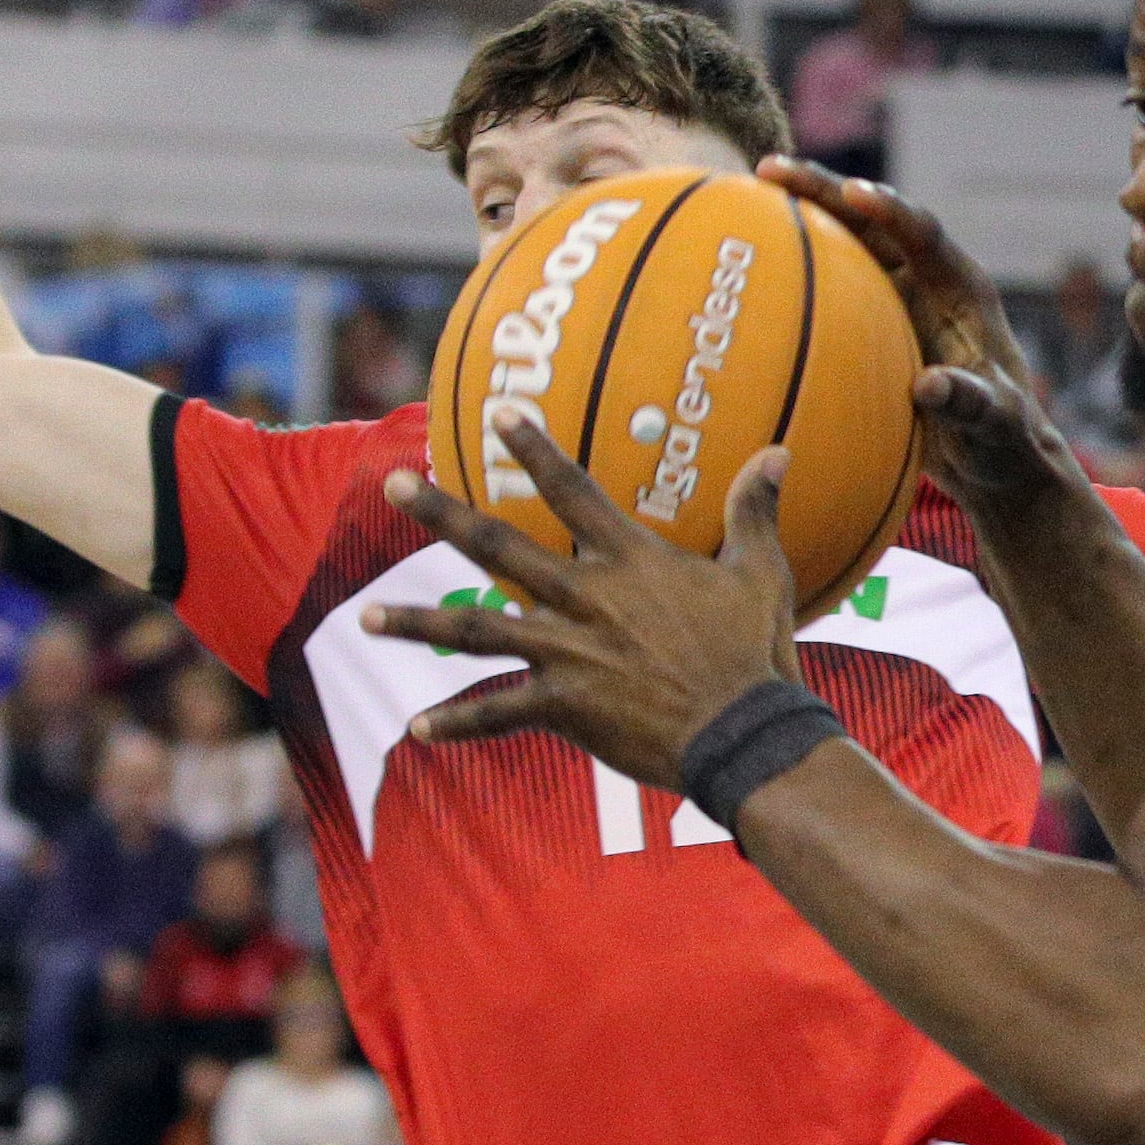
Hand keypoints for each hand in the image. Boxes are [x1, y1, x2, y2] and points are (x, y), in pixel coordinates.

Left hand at [360, 410, 805, 789]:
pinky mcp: (565, 708)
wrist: (744, 732)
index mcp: (630, 561)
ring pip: (476, 633)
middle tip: (394, 484)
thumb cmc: (756, 651)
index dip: (535, 449)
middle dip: (441, 515)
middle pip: (498, 548)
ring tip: (366, 618)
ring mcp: (568, 653)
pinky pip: (499, 716)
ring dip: (418, 624)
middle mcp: (585, 599)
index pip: (572, 490)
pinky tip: (416, 727)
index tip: (498, 413)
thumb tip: (777, 453)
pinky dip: (458, 724)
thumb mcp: (762, 575)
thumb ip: (754, 512)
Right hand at [757, 156, 1084, 526]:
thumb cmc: (1004, 438)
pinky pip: (833, 280)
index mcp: (962, 289)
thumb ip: (969, 403)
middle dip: (827, 189)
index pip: (925, 235)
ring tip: (752, 187)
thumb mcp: (994, 424)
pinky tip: (751, 255)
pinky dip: (797, 263)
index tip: (854, 194)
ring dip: (805, 213)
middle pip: (874, 221)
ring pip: (848, 241)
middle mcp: (928, 280)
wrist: (994, 456)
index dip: (891, 210)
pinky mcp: (874, 318)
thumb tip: (929, 386)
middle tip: (771, 170)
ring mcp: (898, 296)